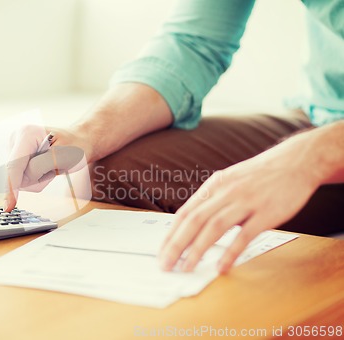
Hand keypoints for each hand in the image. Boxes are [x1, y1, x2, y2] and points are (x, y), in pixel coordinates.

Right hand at [4, 125, 91, 210]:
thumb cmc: (75, 146)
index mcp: (26, 134)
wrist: (79, 142)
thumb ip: (39, 167)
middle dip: (36, 178)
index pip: (14, 165)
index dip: (11, 186)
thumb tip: (20, 181)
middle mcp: (17, 140)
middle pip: (15, 175)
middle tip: (54, 168)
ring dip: (39, 179)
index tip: (10, 205)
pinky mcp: (18, 161)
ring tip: (52, 167)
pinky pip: (23, 180)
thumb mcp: (62, 156)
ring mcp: (16, 151)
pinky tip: (47, 169)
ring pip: (20, 180)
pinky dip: (38, 179)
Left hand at [158, 130, 323, 273]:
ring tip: (186, 267)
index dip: (171, 234)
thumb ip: (212, 201)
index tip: (161, 251)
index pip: (185, 212)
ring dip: (196, 250)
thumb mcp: (229, 181)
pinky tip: (220, 267)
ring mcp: (246, 202)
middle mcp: (226, 192)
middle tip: (166, 264)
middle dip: (176, 245)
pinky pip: (244, 236)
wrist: (294, 162)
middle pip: (194, 221)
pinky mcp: (266, 213)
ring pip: (214, 227)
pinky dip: (230, 252)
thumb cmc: (258, 176)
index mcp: (214, 186)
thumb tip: (192, 225)